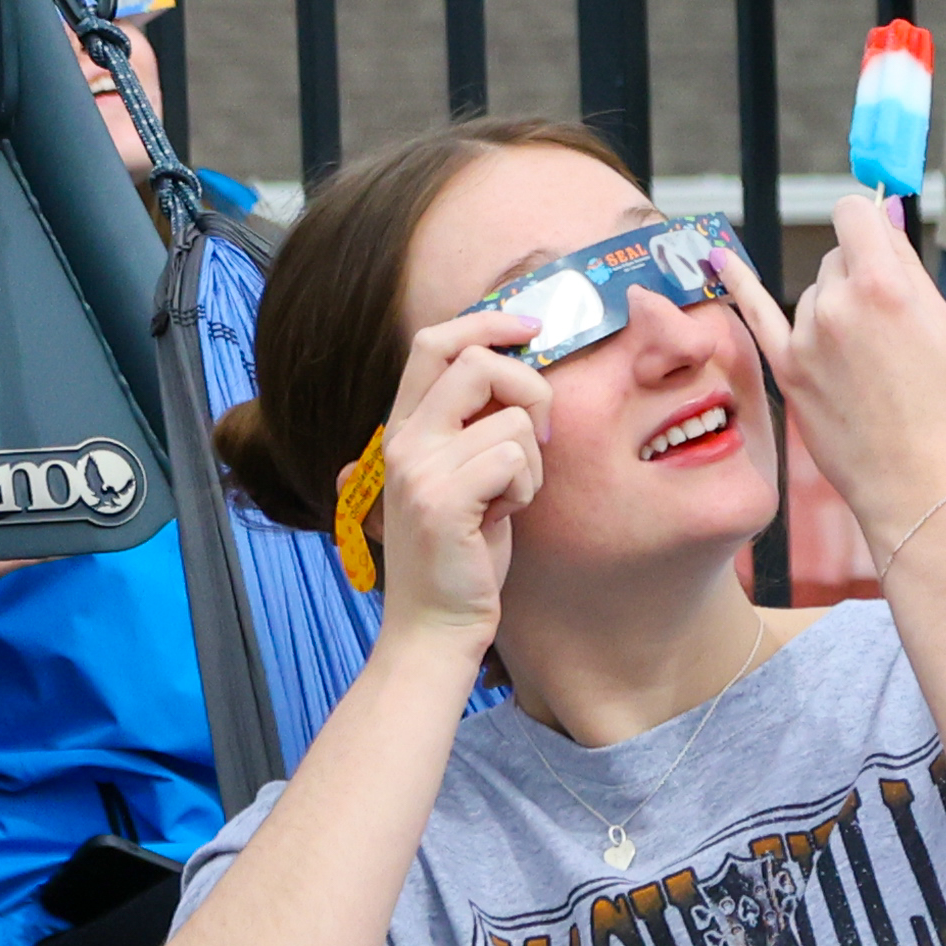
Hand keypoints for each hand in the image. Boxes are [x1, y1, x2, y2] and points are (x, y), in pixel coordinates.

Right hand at [365, 302, 552, 639]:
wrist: (436, 624)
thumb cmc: (465, 551)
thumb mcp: (469, 475)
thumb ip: (479, 426)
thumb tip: (524, 375)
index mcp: (407, 426)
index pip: (436, 341)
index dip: (487, 321)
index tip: (531, 326)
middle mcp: (404, 439)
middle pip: (476, 360)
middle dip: (530, 387)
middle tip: (541, 435)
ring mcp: (418, 467)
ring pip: (513, 419)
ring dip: (533, 463)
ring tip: (507, 499)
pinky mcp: (441, 499)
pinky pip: (515, 459)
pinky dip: (527, 489)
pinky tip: (503, 518)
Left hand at [706, 194, 945, 563]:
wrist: (914, 479)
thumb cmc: (941, 405)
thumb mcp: (944, 325)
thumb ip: (908, 264)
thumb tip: (883, 212)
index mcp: (883, 286)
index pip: (853, 213)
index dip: (865, 221)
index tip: (872, 237)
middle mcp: (837, 303)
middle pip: (835, 256)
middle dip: (857, 276)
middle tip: (887, 328)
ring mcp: (805, 336)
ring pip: (814, 292)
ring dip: (834, 309)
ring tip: (867, 363)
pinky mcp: (786, 366)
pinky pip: (756, 312)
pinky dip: (738, 283)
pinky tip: (716, 258)